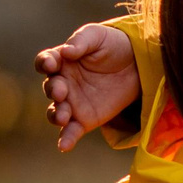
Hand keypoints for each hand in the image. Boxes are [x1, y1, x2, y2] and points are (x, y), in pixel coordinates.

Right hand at [39, 22, 137, 150]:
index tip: (51, 64)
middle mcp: (63, 83)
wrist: (138, 64)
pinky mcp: (85, 119)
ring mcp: (73, 103)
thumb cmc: (114, 45)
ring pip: (56, 112)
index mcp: (62, 61)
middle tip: (62, 91)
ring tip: (63, 117)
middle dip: (53, 90)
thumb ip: (82, 41)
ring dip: (55, 115)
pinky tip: (64, 146)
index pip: (45, 62)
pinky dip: (66, 139)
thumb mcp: (99, 36)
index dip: (45, 63)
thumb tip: (66, 51)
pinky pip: (71, 131)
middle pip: (50, 88)